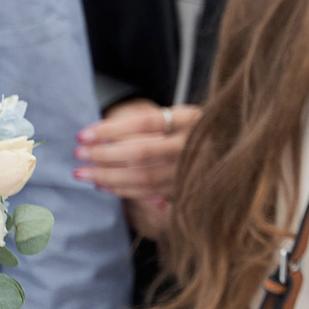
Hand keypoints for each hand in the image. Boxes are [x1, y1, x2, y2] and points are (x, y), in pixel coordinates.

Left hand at [77, 99, 198, 235]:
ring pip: (144, 176)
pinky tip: (103, 185)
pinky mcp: (186, 187)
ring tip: (82, 172)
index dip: (111, 130)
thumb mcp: (179, 116)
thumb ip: (148, 124)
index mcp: (190, 119)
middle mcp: (193, 144)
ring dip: (108, 176)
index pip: (145, 123)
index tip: (82, 134)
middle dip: (104, 155)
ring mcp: (191, 169)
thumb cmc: (192, 129)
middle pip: (141, 152)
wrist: (229, 147)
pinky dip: (123, 190)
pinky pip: (149, 192)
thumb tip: (98, 136)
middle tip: (79, 154)